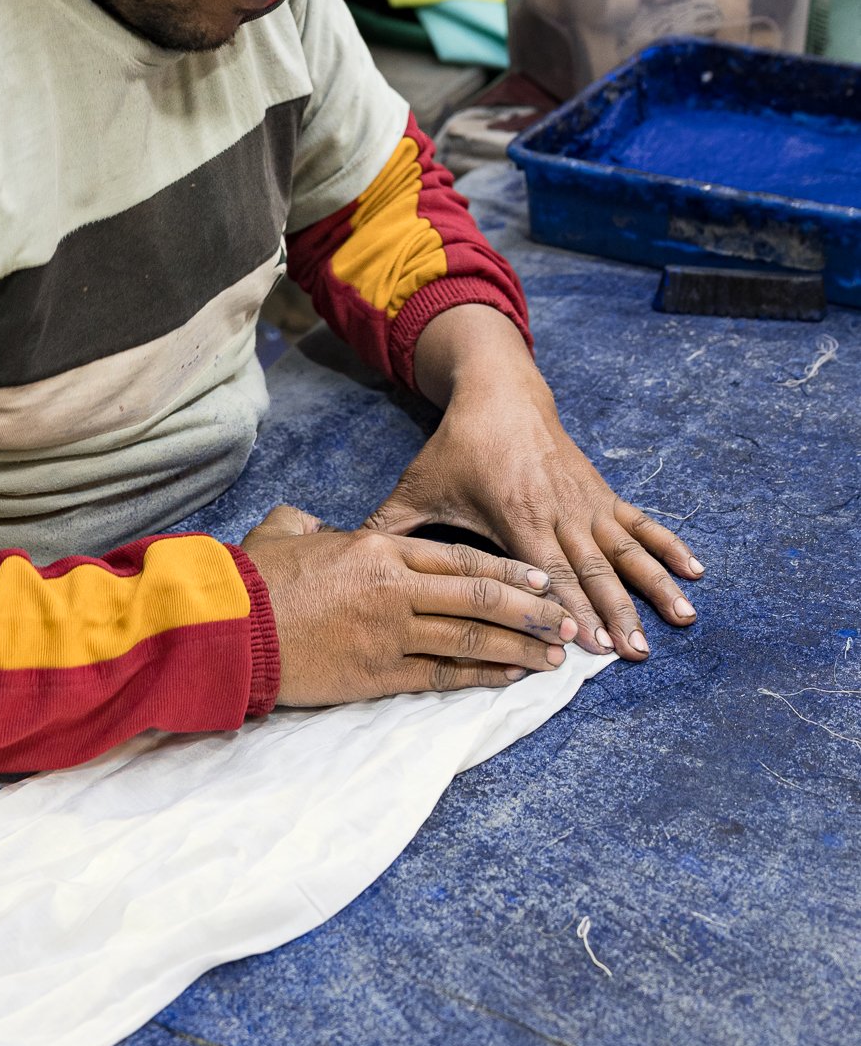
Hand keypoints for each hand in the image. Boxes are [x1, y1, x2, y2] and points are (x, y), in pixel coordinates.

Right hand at [240, 503, 580, 707]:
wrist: (228, 629)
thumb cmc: (251, 581)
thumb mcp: (284, 534)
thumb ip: (309, 525)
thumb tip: (315, 527)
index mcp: (378, 549)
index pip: (461, 558)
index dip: (509, 570)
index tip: (541, 580)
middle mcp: (396, 588)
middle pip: (481, 595)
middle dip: (532, 609)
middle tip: (566, 621)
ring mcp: (391, 634)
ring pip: (473, 637)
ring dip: (520, 646)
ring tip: (555, 655)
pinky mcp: (379, 674)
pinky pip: (445, 675)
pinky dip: (483, 676)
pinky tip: (511, 677)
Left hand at [370, 307, 703, 662]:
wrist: (501, 391)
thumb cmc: (457, 445)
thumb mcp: (420, 485)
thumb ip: (390, 527)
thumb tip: (349, 561)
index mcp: (515, 514)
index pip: (544, 570)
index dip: (566, 606)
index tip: (587, 645)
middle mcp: (558, 511)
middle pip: (591, 569)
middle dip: (616, 612)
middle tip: (636, 653)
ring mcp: (585, 502)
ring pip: (624, 551)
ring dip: (653, 586)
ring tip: (684, 620)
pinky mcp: (601, 493)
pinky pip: (641, 523)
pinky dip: (668, 547)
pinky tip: (696, 573)